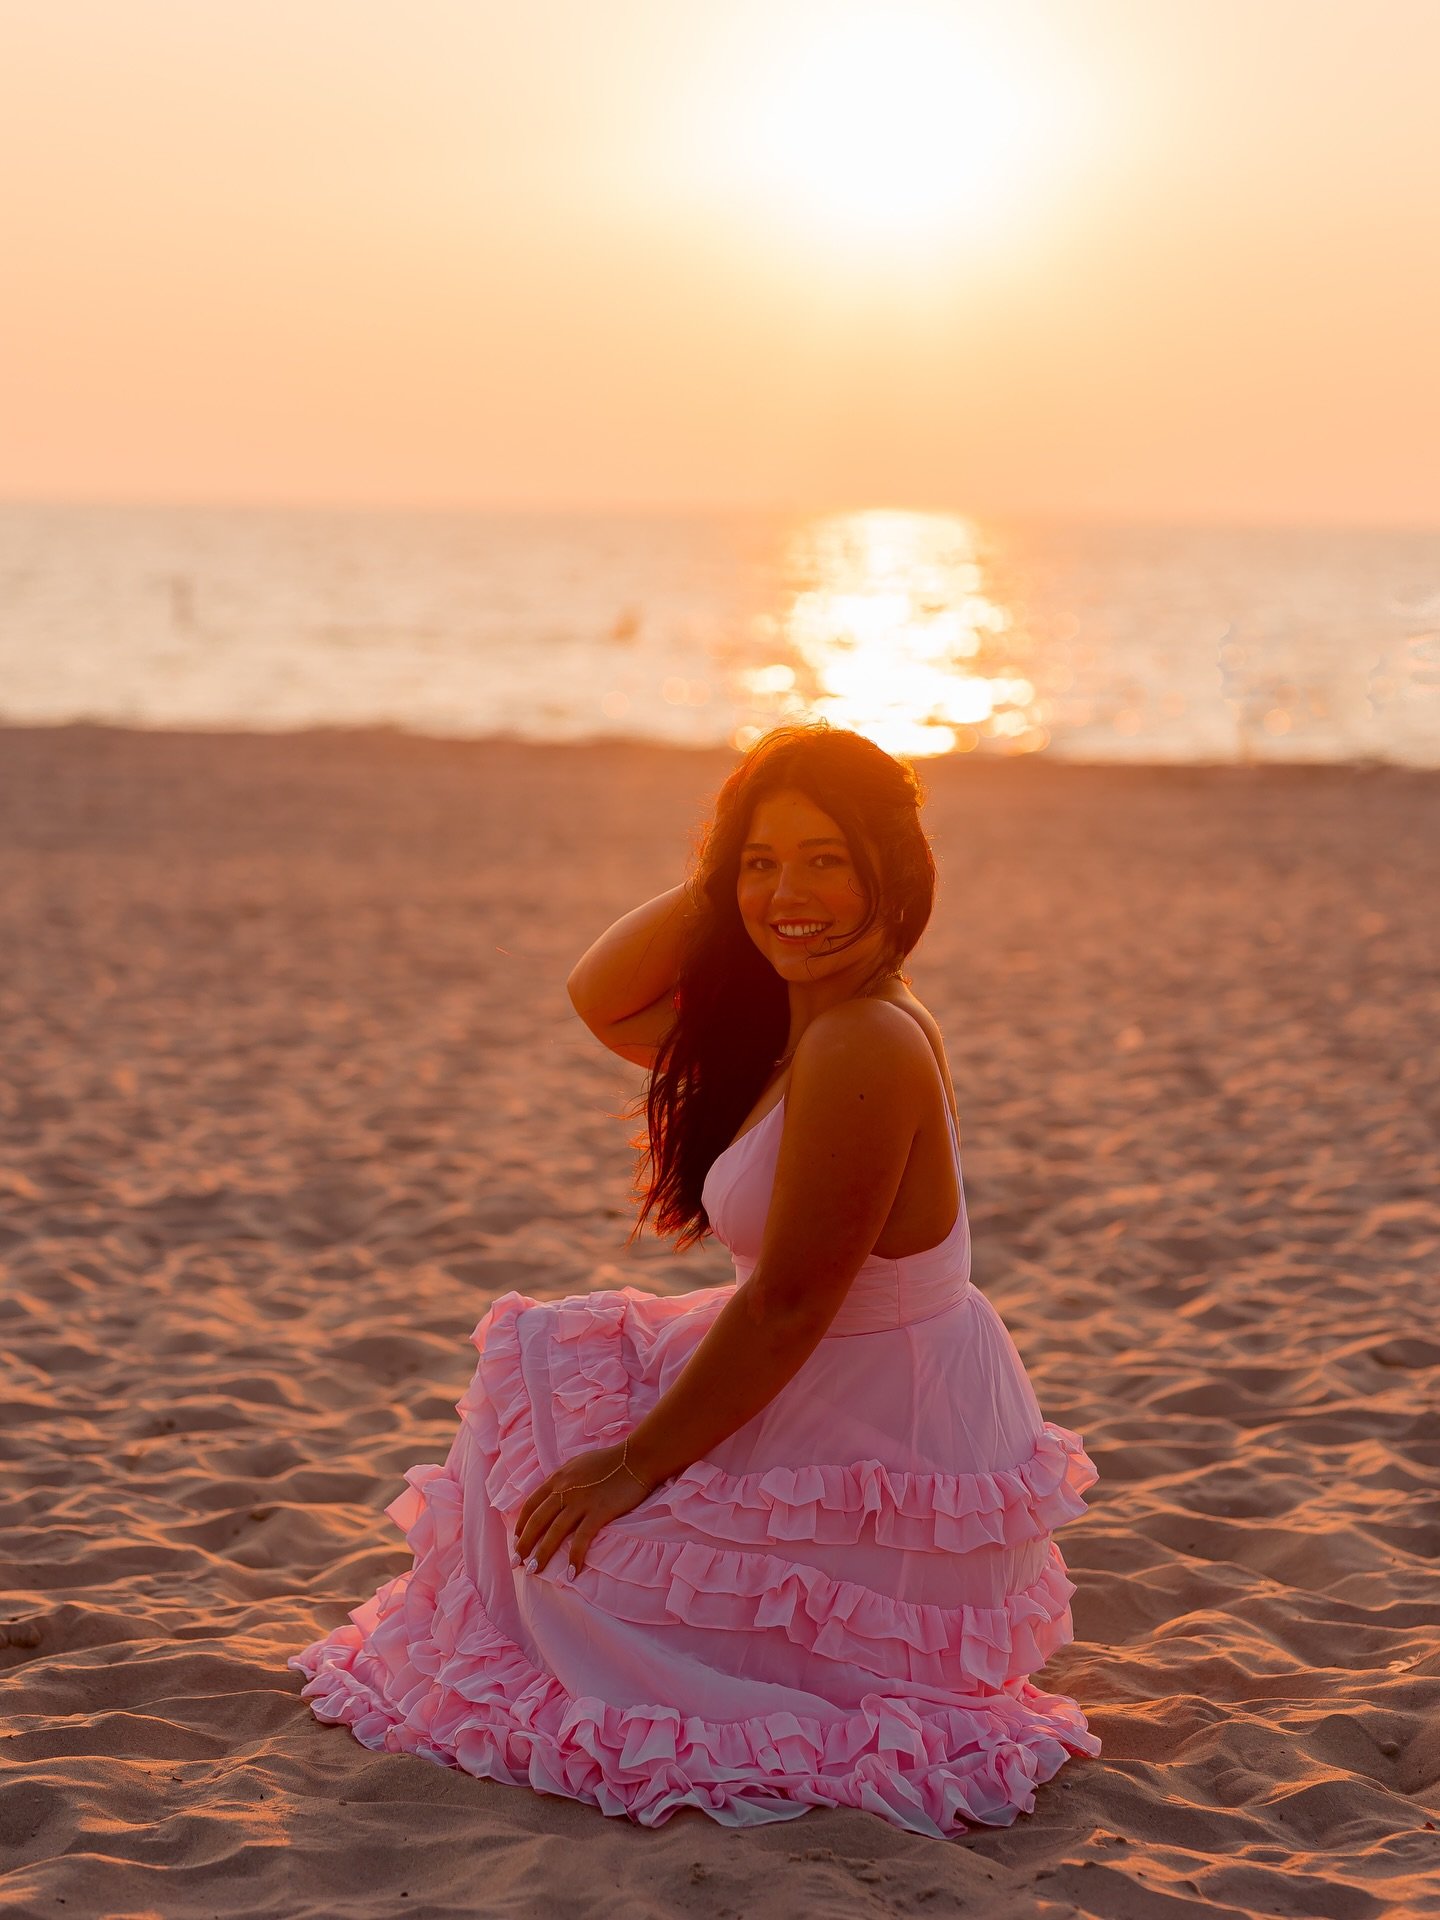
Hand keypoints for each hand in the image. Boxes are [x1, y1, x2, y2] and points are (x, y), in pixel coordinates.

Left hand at [511, 1440, 653, 1578]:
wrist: (637, 1458)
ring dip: (542, 1554)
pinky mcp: (599, 1512)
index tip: (516, 1541)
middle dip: (524, 1544)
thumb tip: (552, 1495)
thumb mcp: (578, 1464)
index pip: (531, 1504)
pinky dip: (575, 1557)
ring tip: (532, 1571)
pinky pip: (582, 1538)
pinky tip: (571, 1573)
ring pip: (554, 1532)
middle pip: (537, 1521)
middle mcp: (564, 1489)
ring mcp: (581, 1501)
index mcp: (558, 1477)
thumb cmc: (610, 1460)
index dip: (522, 1525)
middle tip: (517, 1563)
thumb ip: (563, 1479)